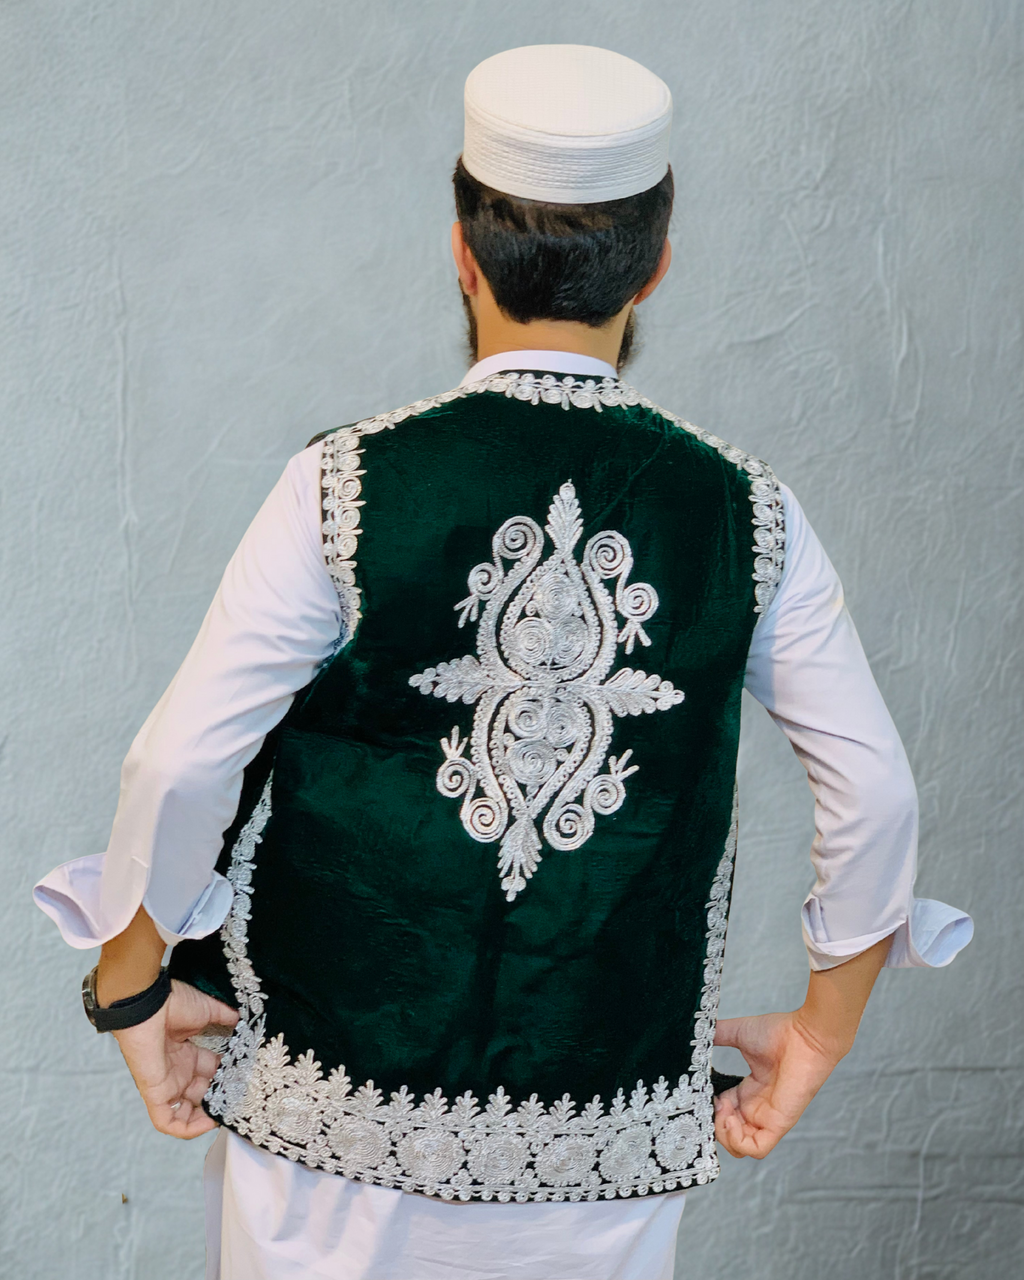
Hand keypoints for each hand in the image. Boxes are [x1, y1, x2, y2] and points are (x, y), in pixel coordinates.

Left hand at [112, 980, 237, 1138]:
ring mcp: (166, 1083)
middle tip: (240, 1096)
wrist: (150, 1003)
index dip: (226, 1079)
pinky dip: (187, 1128)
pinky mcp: (156, 1093)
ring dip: (206, 1117)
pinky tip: (208, 1123)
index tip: (243, 1079)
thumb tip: (242, 1020)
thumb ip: (226, 1018)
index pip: (210, 1074)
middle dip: (221, 1098)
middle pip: (202, 1094)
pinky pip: (167, 1121)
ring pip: (186, 1112)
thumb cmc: (173, 1002)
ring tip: (226, 1112)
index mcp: (187, 1053)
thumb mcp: (207, 1010)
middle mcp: (177, 1070)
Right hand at [712, 1011, 841, 1158]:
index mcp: (750, 1090)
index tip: (703, 1093)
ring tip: (722, 1110)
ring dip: (723, 1133)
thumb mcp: (739, 1033)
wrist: (806, 1035)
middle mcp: (758, 1107)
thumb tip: (695, 1036)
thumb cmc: (780, 1033)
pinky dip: (737, 1140)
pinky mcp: (778, 1124)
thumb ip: (717, 1035)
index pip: (725, 1111)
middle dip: (714, 1123)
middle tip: (712, 1103)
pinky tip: (730, 1118)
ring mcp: (768, 1118)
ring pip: (740, 1146)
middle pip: (730, 1133)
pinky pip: (756, 1149)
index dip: (711, 1107)